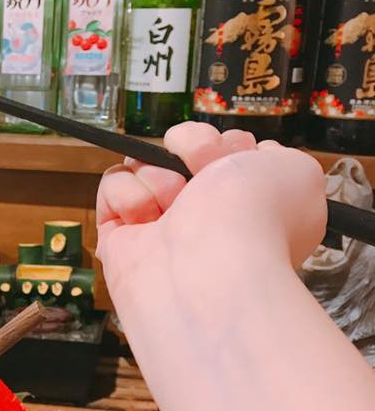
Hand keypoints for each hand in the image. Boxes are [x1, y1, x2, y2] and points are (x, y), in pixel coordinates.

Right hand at [96, 122, 326, 287]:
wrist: (209, 265)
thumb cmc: (255, 219)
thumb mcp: (296, 171)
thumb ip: (274, 156)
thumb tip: (245, 158)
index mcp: (249, 206)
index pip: (229, 152)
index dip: (233, 145)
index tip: (240, 157)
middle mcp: (204, 216)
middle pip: (183, 150)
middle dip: (195, 149)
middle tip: (206, 175)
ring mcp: (159, 226)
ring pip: (145, 163)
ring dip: (160, 174)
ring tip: (175, 204)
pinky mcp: (119, 236)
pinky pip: (113, 185)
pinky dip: (128, 194)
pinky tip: (146, 218)